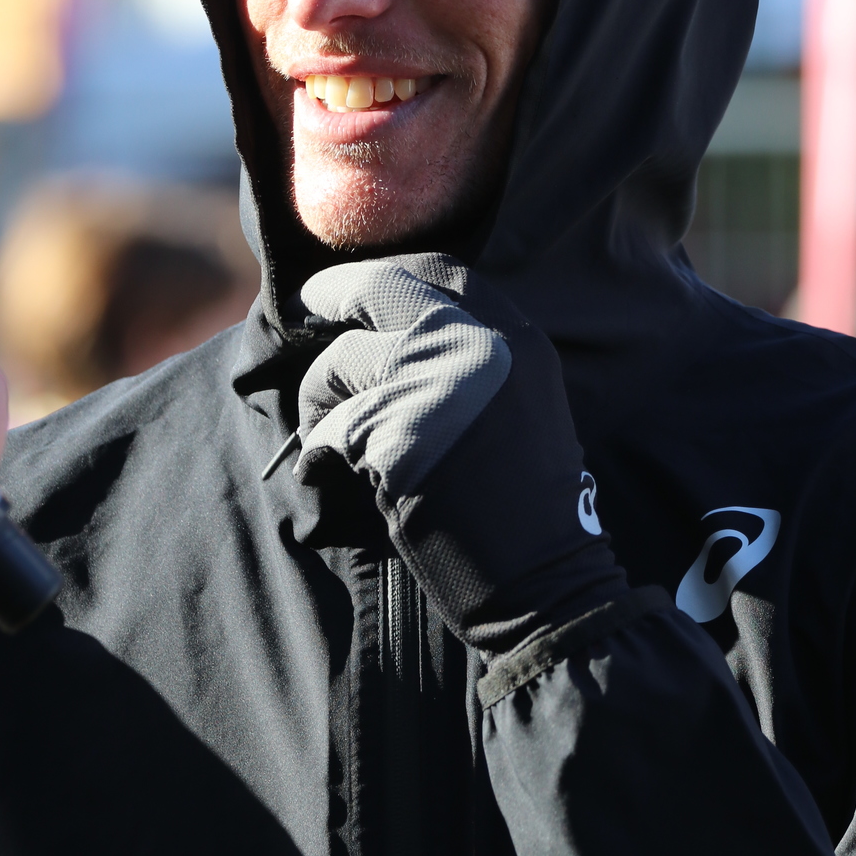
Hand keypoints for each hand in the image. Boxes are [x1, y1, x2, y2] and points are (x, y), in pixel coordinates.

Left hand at [293, 254, 627, 655]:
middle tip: (308, 305)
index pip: (442, 272)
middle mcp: (480, 348)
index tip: (357, 285)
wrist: (547, 583)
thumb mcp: (524, 403)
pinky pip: (328, 429)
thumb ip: (474, 356)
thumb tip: (391, 328)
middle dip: (333, 293)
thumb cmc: (530, 507)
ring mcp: (436, 389)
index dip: (390, 275)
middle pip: (380, 289)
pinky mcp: (397, 439)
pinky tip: (325, 474)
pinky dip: (318, 452)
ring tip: (326, 437)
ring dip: (317, 399)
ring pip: (338, 362)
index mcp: (518, 339)